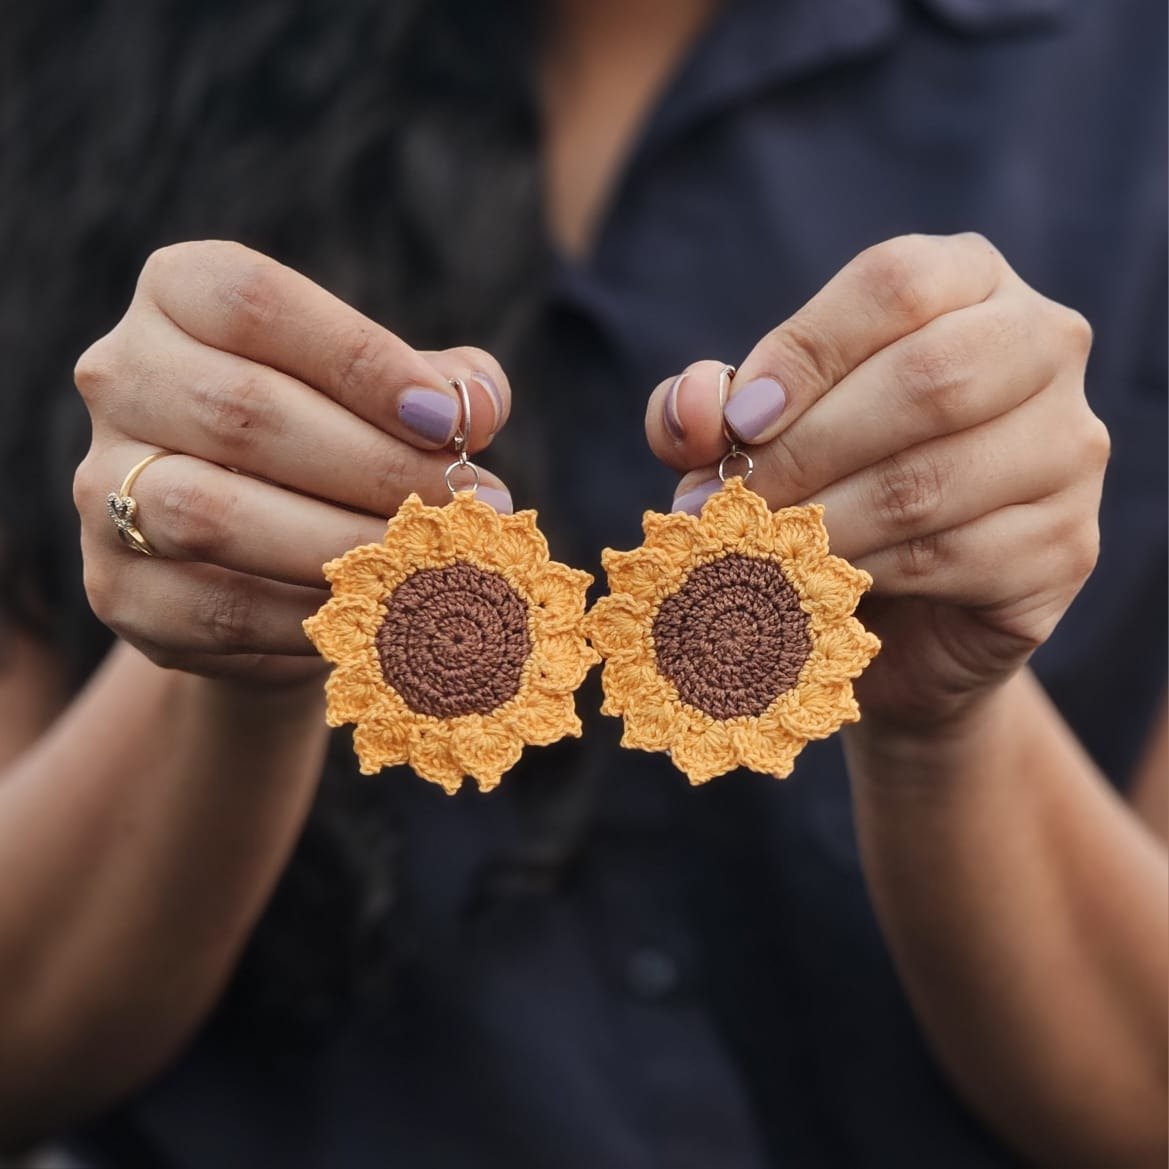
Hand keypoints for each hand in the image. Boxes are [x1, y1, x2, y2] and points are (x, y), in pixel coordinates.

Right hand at [73, 241, 513, 684]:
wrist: (265, 563)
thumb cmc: (341, 451)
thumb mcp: (391, 398)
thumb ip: (442, 385)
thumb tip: (481, 404)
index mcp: (180, 296)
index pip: (255, 303)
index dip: (360, 360)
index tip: (449, 420)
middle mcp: (121, 377)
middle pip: (243, 410)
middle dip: (377, 466)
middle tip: (472, 503)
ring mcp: (101, 486)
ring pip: (213, 514)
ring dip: (345, 544)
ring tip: (436, 560)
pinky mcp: (117, 587)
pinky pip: (217, 609)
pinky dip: (315, 615)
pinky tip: (385, 613)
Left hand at [646, 233, 1107, 729]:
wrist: (901, 606)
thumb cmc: (824, 481)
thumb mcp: (752, 430)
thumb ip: (703, 406)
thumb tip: (691, 411)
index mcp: (970, 281)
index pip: (896, 283)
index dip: (804, 352)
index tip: (737, 424)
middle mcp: (1044, 345)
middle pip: (929, 379)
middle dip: (806, 449)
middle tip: (730, 502)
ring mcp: (1069, 448)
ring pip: (931, 481)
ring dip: (821, 523)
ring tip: (756, 547)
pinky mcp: (1065, 546)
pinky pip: (950, 558)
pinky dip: (864, 574)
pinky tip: (822, 582)